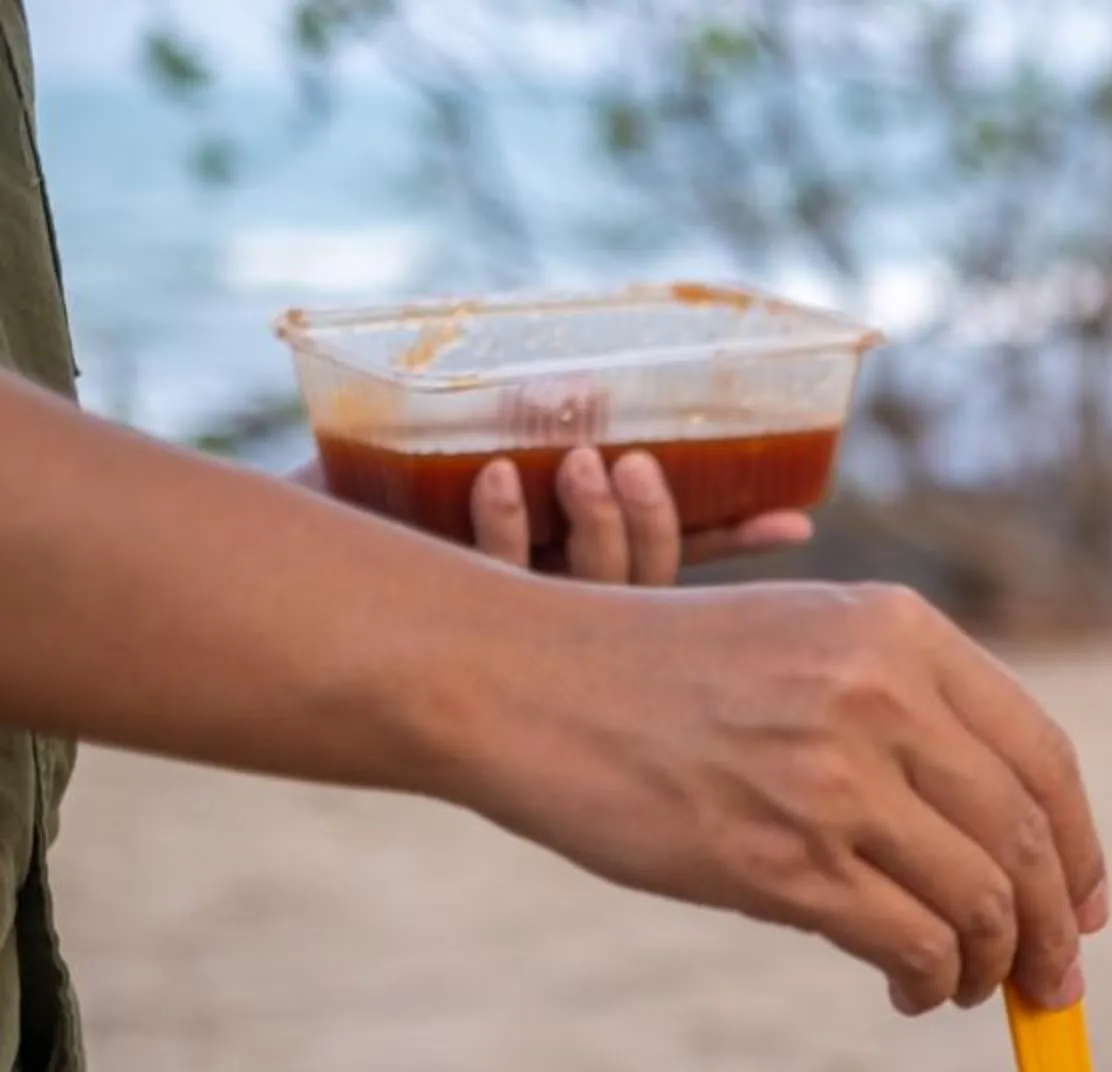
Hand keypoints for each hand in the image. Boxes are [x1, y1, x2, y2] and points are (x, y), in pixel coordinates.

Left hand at [290, 449, 812, 584]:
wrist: (269, 540)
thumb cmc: (368, 487)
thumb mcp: (465, 442)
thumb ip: (527, 423)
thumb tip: (580, 368)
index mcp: (580, 580)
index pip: (682, 573)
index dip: (740, 546)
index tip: (797, 520)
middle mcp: (554, 610)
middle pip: (644, 590)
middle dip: (653, 526)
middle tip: (632, 464)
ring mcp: (505, 617)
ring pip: (590, 594)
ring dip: (599, 528)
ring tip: (581, 459)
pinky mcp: (444, 610)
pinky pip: (497, 584)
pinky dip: (507, 528)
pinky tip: (501, 480)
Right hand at [452, 581, 1109, 1014]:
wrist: (518, 680)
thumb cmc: (657, 671)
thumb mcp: (804, 638)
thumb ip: (904, 709)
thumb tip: (1000, 835)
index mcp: (901, 633)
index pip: (1044, 757)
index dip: (1081, 846)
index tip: (1085, 905)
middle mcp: (882, 697)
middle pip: (1028, 839)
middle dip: (1053, 927)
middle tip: (1051, 980)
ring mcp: (834, 780)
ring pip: (982, 900)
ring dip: (992, 964)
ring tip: (966, 987)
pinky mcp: (783, 861)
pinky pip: (912, 942)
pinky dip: (931, 981)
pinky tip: (910, 990)